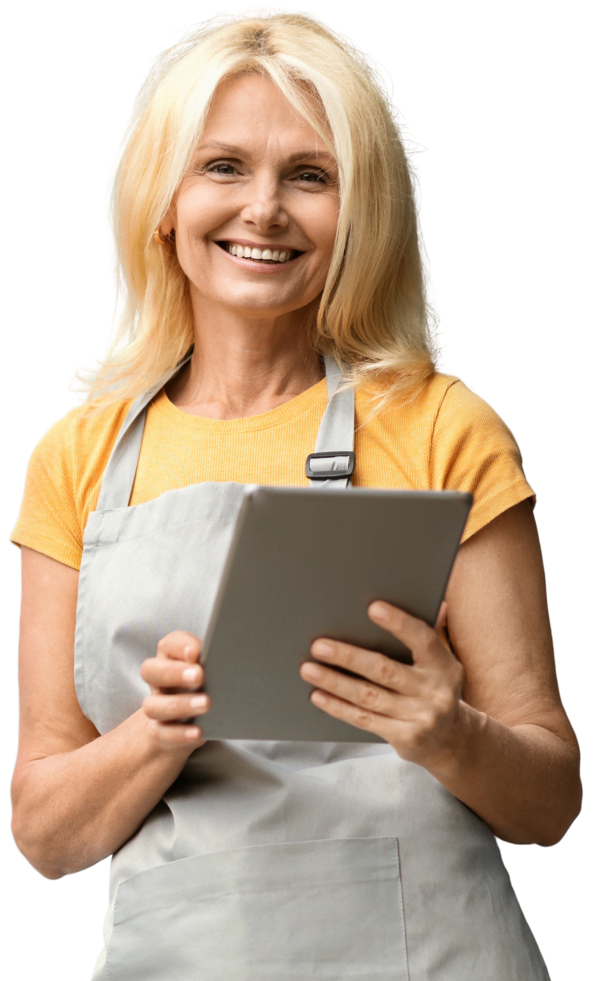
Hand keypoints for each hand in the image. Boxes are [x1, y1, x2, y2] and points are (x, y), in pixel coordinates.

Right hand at [140, 631, 210, 751]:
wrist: (185, 721)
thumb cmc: (203, 685)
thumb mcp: (208, 669)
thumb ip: (213, 661)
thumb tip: (228, 658)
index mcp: (169, 658)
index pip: (168, 645)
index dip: (180, 647)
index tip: (196, 652)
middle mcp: (157, 680)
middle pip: (151, 671)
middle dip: (174, 672)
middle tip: (199, 675)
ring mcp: (156, 706)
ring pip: (154, 706)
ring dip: (180, 705)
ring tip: (206, 703)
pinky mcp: (159, 732)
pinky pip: (163, 733)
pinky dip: (180, 733)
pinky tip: (198, 731)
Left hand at [299, 601, 465, 770]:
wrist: (451, 740)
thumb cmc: (435, 688)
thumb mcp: (440, 663)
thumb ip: (429, 633)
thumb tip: (433, 598)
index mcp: (445, 666)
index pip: (423, 640)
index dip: (399, 623)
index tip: (372, 608)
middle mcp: (435, 692)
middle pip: (385, 671)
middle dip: (348, 657)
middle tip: (318, 645)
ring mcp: (420, 718)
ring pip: (368, 696)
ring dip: (334, 682)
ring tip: (309, 669)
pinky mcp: (404, 738)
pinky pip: (364, 719)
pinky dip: (338, 707)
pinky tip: (319, 695)